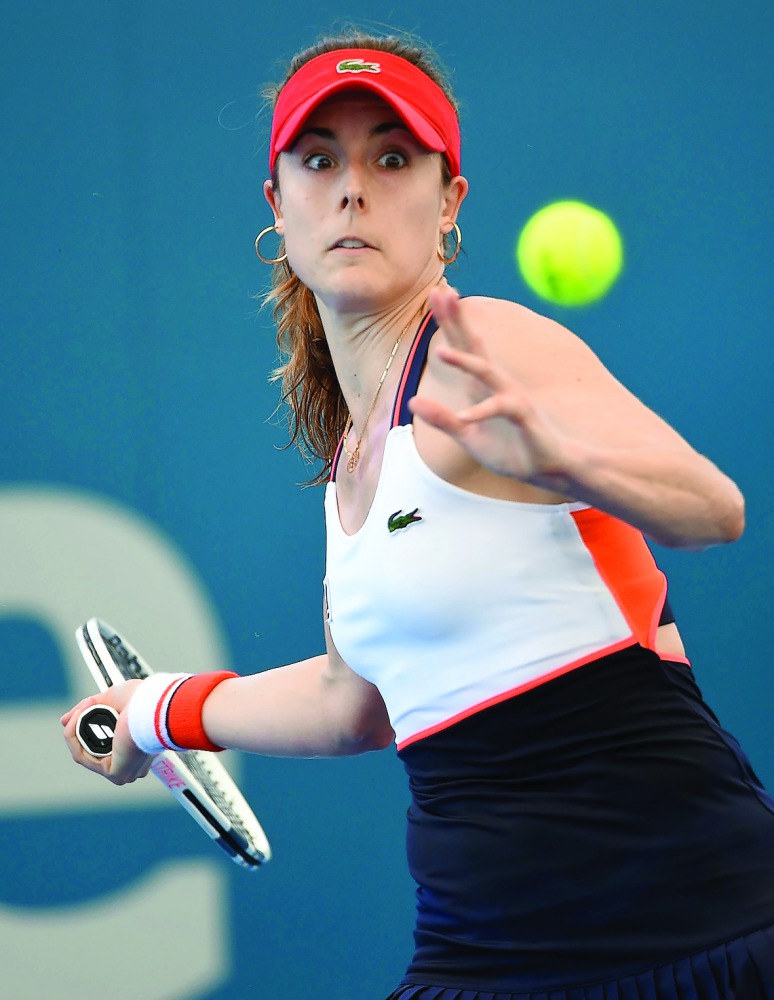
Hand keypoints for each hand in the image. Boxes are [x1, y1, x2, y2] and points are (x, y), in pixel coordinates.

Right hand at [61, 680, 154, 784]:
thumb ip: (87, 709)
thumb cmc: (143, 700)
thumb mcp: (111, 699)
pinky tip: (73, 722)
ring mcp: (123, 771)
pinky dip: (73, 738)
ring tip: (78, 711)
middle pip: (92, 750)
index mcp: (137, 748)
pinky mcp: (115, 773)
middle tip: (75, 713)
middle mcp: (132, 763)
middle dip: (77, 731)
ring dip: (73, 731)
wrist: (153, 705)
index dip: (86, 730)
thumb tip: (64, 720)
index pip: (105, 744)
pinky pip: (82, 757)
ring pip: (83, 753)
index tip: (77, 715)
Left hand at [409, 286, 568, 487]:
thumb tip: (412, 402)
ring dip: (465, 363)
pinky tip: (463, 414)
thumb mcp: (468, 437)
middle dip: (457, 321)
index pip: (462, 347)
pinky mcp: (522, 416)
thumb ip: (442, 419)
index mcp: (481, 386)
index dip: (448, 321)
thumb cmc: (512, 451)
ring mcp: (510, 397)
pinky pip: (500, 410)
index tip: (435, 292)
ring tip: (441, 352)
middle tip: (441, 291)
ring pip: (486, 374)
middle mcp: (495, 385)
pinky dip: (480, 413)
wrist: (551, 466)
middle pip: (473, 347)